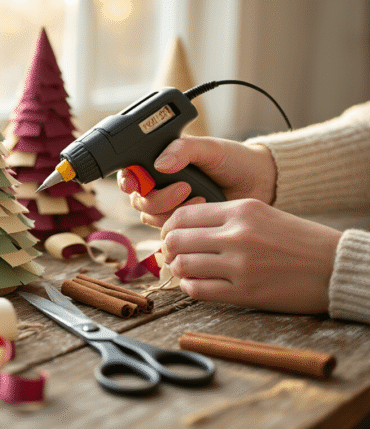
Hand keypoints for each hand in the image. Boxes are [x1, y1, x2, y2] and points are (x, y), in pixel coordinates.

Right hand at [117, 136, 277, 226]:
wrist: (259, 183)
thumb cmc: (234, 161)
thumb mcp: (209, 148)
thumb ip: (184, 149)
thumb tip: (160, 164)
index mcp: (159, 162)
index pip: (130, 173)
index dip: (127, 180)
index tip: (135, 183)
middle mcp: (159, 185)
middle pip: (139, 199)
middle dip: (157, 198)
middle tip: (184, 188)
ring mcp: (170, 206)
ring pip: (150, 217)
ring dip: (171, 209)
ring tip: (199, 197)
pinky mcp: (182, 224)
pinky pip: (168, 229)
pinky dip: (183, 222)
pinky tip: (202, 208)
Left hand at [161, 199, 341, 313]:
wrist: (334, 267)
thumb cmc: (297, 240)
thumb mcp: (261, 214)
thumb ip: (223, 218)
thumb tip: (181, 229)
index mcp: (241, 211)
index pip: (182, 215)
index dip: (168, 227)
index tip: (169, 235)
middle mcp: (237, 236)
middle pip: (176, 240)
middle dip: (168, 249)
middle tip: (172, 254)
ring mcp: (240, 265)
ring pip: (183, 265)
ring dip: (178, 269)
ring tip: (186, 269)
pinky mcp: (245, 292)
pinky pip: (198, 290)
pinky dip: (190, 287)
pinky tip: (197, 283)